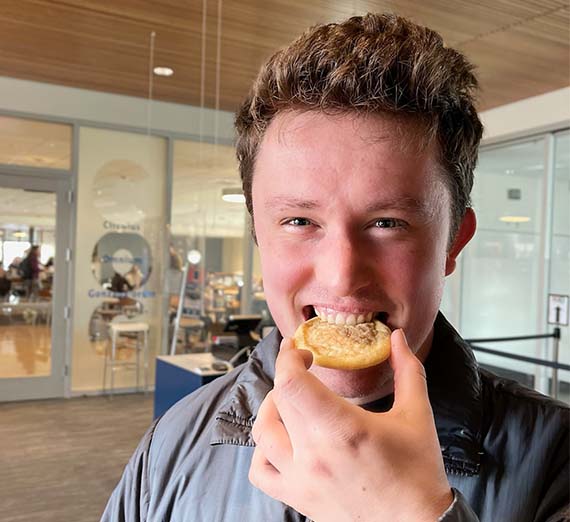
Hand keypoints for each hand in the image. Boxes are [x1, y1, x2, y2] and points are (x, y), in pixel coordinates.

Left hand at [249, 329, 452, 521]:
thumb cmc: (417, 473)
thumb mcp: (416, 415)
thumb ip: (407, 370)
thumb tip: (397, 337)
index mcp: (342, 428)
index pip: (291, 382)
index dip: (289, 357)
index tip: (301, 350)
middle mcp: (314, 453)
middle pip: (278, 398)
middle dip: (287, 374)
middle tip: (302, 367)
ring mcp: (301, 479)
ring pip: (262, 431)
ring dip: (271, 407)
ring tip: (290, 400)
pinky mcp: (299, 498)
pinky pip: (260, 472)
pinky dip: (262, 450)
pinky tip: (282, 440)